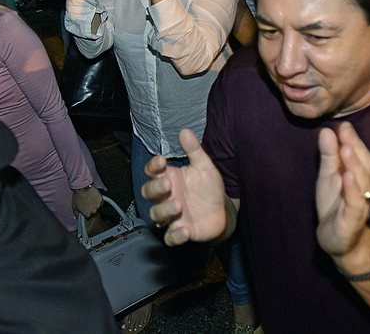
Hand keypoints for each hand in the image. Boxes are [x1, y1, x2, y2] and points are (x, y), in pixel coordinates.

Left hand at [72, 185, 102, 217]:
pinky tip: (95, 197)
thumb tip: (76, 217)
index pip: (88, 216)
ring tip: (91, 199)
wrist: (82, 187)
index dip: (87, 212)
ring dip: (95, 204)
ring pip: (98, 207)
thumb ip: (76, 213)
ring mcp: (98, 206)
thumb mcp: (74, 206)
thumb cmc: (77, 196)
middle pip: (94, 212)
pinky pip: (101, 202)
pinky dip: (99, 200)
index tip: (85, 208)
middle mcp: (93, 211)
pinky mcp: (101, 200)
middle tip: (88, 202)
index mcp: (87, 214)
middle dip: (91, 208)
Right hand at [141, 129, 228, 245]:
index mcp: (170, 178)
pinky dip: (175, 236)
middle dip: (154, 189)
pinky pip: (170, 238)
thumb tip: (184, 131)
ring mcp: (172, 215)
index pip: (152, 171)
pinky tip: (184, 230)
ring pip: (156, 215)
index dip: (153, 166)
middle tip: (168, 184)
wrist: (222, 212)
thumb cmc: (208, 188)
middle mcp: (167, 197)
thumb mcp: (204, 167)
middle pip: (148, 193)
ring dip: (164, 210)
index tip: (162, 161)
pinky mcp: (181, 232)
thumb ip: (194, 150)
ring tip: (178, 205)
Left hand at [315, 122, 369, 275]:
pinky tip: (346, 177)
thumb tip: (327, 130)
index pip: (360, 156)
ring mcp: (359, 206)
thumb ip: (329, 156)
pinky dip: (352, 190)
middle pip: (364, 166)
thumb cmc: (336, 207)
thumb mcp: (329, 178)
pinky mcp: (352, 222)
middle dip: (355, 147)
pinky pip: (355, 204)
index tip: (344, 124)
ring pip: (361, 184)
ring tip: (347, 149)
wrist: (340, 243)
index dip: (353, 140)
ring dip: (355, 165)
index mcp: (359, 177)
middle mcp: (364, 189)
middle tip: (346, 130)